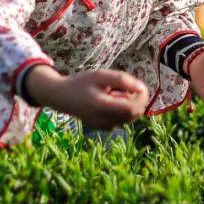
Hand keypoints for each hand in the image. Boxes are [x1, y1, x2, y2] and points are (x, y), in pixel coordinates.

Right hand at [25, 66, 149, 128]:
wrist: (62, 97)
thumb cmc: (82, 82)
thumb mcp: (101, 75)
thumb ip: (122, 80)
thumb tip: (142, 89)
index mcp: (101, 107)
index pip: (132, 109)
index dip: (141, 98)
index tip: (138, 85)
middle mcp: (104, 121)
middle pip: (134, 113)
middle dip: (135, 99)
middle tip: (122, 87)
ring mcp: (104, 127)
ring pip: (130, 116)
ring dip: (129, 103)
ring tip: (113, 93)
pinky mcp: (104, 128)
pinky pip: (123, 119)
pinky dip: (122, 109)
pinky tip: (110, 101)